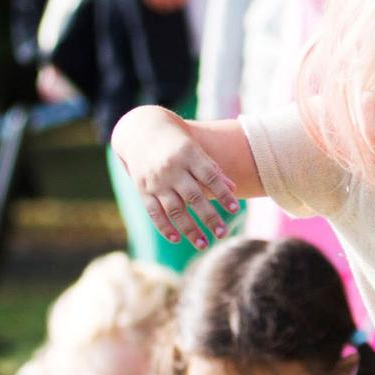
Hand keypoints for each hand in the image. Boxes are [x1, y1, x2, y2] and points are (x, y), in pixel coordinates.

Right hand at [111, 107, 237, 247]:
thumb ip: (212, 169)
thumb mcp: (195, 148)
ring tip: (204, 244)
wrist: (139, 131)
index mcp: (188, 154)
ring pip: (175, 209)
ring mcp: (156, 181)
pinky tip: (176, 239)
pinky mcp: (143, 190)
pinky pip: (154, 212)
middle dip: (209, 217)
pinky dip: (164, 227)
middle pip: (194, 197)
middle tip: (222, 234)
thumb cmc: (176, 142)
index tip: (235, 210)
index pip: (210, 177)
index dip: (223, 194)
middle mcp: (172, 169)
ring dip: (189, 229)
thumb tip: (234, 189)